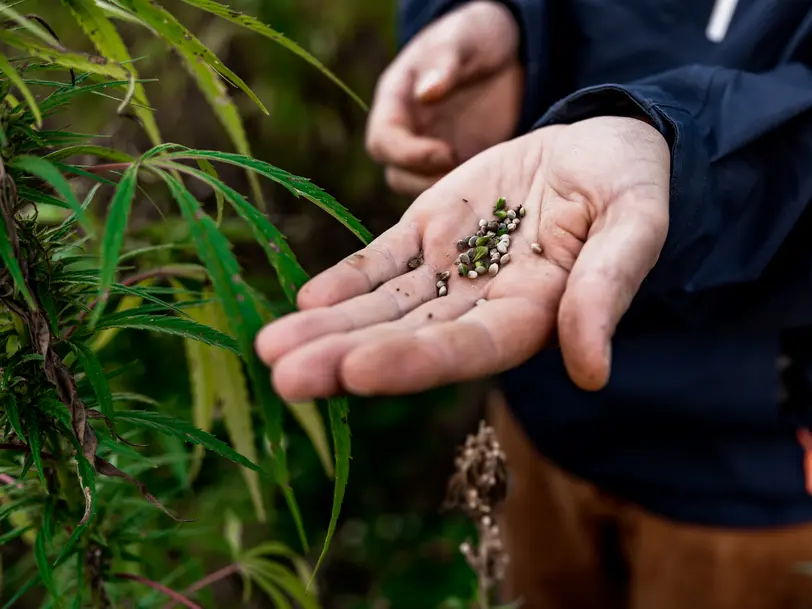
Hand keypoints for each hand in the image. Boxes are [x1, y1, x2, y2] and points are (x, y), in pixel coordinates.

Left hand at [257, 117, 669, 400]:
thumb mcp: (634, 225)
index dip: (414, 359)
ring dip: (326, 328)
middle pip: (407, 338)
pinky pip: (381, 261)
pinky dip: (344, 280)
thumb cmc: (630, 185)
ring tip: (269, 349)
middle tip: (284, 379)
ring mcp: (449, 269)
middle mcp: (481, 303)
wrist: (600, 144)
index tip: (355, 371)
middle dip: (344, 358)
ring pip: (381, 306)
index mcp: (533, 313)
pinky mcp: (428, 232)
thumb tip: (593, 372)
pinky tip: (305, 300)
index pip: (467, 347)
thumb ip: (607, 290)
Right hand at [367, 1, 523, 196]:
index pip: (383, 141)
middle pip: (396, 174)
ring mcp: (429, 151)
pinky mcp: (455, 164)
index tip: (446, 154)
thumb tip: (425, 94)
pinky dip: (466, 192)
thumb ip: (444, 63)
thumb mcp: (463, 39)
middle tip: (465, 177)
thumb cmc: (475, 36)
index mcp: (395, 101)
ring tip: (480, 183)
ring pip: (421, 187)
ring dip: (445, 191)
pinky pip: (451, 189)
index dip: (408, 154)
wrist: (505, 50)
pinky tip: (492, 186)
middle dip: (425, 182)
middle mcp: (406, 132)